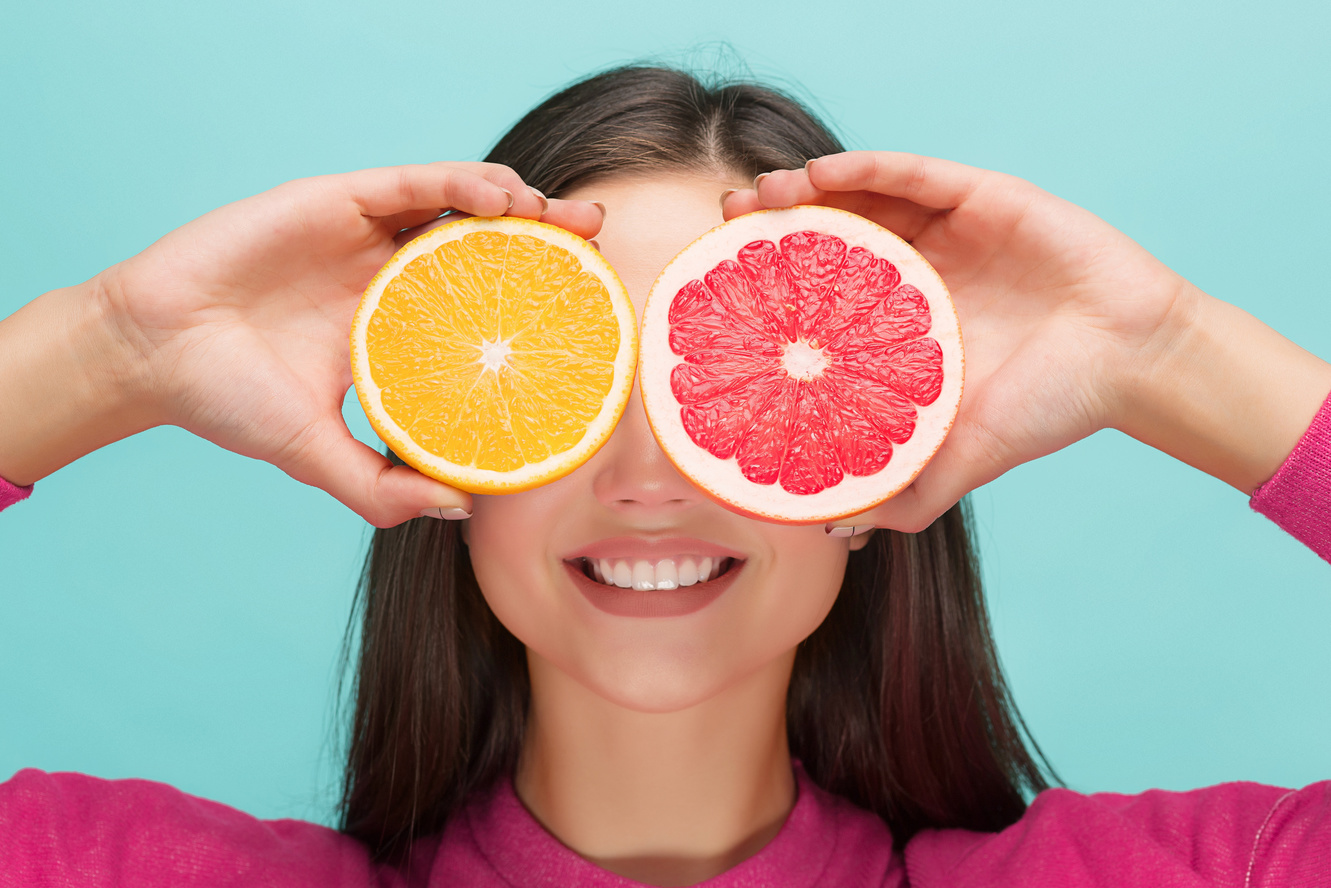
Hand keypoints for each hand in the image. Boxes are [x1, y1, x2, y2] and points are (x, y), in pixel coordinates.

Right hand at [0, 163, 604, 526]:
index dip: (535, 299)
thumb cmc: (227, 402)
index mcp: (394, 326)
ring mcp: (365, 235)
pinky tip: (504, 199)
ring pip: (460, 204)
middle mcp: (389, 274)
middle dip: (547, 237)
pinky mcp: (337, 200)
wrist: (151, 355)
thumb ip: (382, 488)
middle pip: (485, 244)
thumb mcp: (317, 456)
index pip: (480, 302)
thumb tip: (460, 509)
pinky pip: (415, 181)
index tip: (589, 309)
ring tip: (565, 218)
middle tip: (598, 241)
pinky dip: (463, 183)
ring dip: (519, 203)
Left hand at [722, 152, 1330, 531]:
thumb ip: (904, 493)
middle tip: (722, 226)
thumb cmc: (1050, 410)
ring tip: (755, 196)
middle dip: (773, 228)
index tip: (720, 291)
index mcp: (906, 323)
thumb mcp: (961, 459)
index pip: (824, 295)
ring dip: (802, 191)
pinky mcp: (982, 197)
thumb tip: (836, 531)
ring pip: (860, 197)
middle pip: (831, 235)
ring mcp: (948, 230)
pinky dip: (862, 168)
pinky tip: (818, 174)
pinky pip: (912, 172)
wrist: (1133, 364)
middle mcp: (919, 270)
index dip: (773, 287)